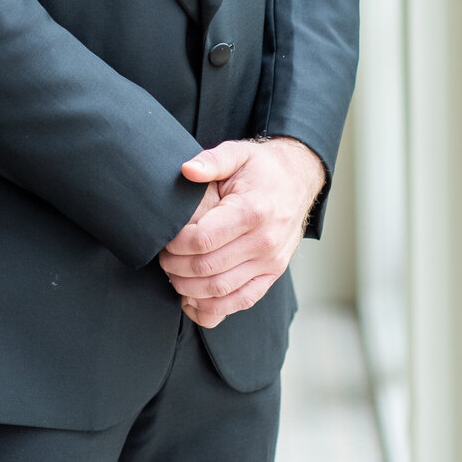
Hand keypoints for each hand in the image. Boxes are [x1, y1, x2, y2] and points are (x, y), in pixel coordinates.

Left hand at [158, 137, 324, 328]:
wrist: (299, 181)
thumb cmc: (262, 168)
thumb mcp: (237, 154)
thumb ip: (211, 160)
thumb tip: (186, 170)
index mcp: (252, 211)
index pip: (203, 240)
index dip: (176, 244)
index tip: (164, 238)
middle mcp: (264, 241)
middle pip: (208, 268)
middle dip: (176, 267)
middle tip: (162, 258)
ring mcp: (271, 262)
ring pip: (221, 290)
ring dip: (190, 289)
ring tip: (173, 275)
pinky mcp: (273, 275)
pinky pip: (241, 302)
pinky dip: (214, 307)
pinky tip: (193, 300)